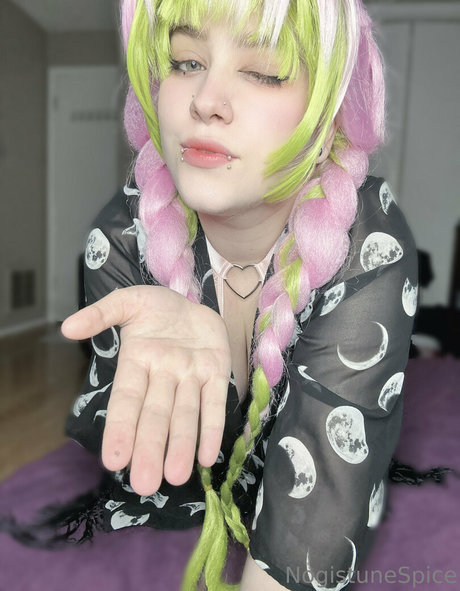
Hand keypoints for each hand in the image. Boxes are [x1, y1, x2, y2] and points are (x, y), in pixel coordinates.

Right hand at [61, 285, 230, 495]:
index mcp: (137, 361)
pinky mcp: (216, 372)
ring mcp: (191, 376)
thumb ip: (101, 313)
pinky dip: (212, 428)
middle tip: (146, 484)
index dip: (120, 428)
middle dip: (151, 448)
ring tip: (177, 476)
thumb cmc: (155, 307)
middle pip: (155, 415)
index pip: (126, 400)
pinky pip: (215, 402)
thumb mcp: (127, 301)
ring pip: (185, 414)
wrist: (191, 300)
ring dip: (182, 444)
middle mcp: (163, 376)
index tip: (112, 460)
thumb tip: (68, 327)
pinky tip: (208, 457)